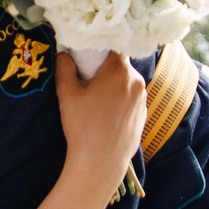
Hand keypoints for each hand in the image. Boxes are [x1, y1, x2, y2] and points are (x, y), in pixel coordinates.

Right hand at [55, 51, 145, 195]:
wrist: (100, 163)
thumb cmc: (83, 126)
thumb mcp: (67, 93)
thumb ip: (64, 67)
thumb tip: (64, 54)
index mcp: (119, 70)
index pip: (114, 45)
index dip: (100, 48)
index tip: (88, 57)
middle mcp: (136, 81)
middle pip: (120, 64)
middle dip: (104, 69)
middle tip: (87, 81)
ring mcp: (143, 99)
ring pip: (126, 82)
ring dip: (112, 85)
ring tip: (95, 102)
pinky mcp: (143, 115)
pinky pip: (130, 99)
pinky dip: (119, 101)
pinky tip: (105, 115)